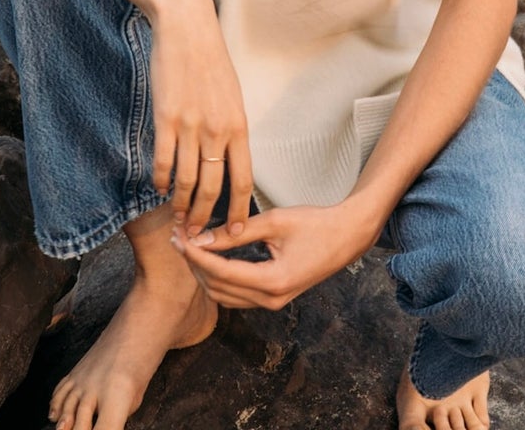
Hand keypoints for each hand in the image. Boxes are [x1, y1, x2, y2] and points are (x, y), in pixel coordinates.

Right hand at [148, 0, 252, 235]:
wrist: (187, 28)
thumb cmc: (210, 61)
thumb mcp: (232, 95)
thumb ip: (231, 128)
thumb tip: (231, 157)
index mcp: (238, 125)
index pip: (243, 179)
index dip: (238, 210)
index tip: (235, 232)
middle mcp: (217, 130)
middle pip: (214, 188)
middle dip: (205, 218)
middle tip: (197, 237)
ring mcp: (190, 125)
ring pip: (187, 180)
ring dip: (181, 206)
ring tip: (178, 221)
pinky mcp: (165, 119)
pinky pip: (162, 161)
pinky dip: (159, 180)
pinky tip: (158, 188)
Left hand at [170, 201, 374, 310]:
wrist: (345, 237)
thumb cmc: (314, 224)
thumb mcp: (274, 221)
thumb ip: (237, 230)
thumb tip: (203, 236)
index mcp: (272, 281)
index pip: (221, 272)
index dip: (196, 255)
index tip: (179, 237)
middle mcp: (271, 300)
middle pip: (218, 288)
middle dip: (195, 264)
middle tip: (179, 237)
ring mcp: (272, 303)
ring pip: (225, 295)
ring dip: (204, 273)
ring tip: (190, 245)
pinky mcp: (273, 298)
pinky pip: (237, 295)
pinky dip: (219, 278)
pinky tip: (210, 256)